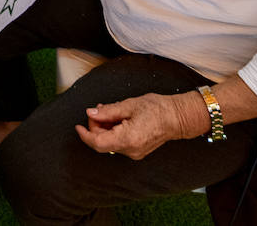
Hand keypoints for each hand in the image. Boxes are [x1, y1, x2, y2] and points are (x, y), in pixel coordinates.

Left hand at [75, 92, 204, 159]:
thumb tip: (91, 113)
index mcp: (127, 139)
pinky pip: (119, 143)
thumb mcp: (129, 105)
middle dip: (96, 125)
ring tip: (110, 110)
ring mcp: (135, 152)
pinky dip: (114, 131)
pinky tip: (117, 118)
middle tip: (99, 109)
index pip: (98, 143)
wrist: (178, 117)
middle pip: (103, 142)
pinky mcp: (138, 150)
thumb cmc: (157, 109)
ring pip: (110, 142)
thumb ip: (107, 111)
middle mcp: (130, 150)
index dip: (85, 135)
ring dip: (105, 127)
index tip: (78, 126)